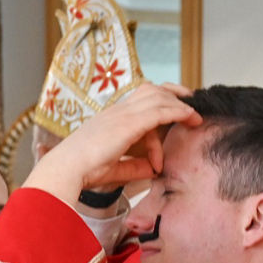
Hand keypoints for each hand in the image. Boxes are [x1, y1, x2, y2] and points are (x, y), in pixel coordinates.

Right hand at [25, 83, 200, 203]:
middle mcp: (117, 111)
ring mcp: (123, 114)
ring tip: (194, 115)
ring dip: (179, 103)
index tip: (174, 111)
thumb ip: (134, 166)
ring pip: (158, 97)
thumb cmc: (83, 171)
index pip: (139, 102)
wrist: (67, 168)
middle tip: (191, 102)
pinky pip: (160, 111)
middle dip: (173, 93)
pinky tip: (190, 117)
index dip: (159, 104)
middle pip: (150, 90)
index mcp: (110, 118)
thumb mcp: (114, 168)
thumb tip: (153, 169)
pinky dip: (178, 112)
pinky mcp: (129, 123)